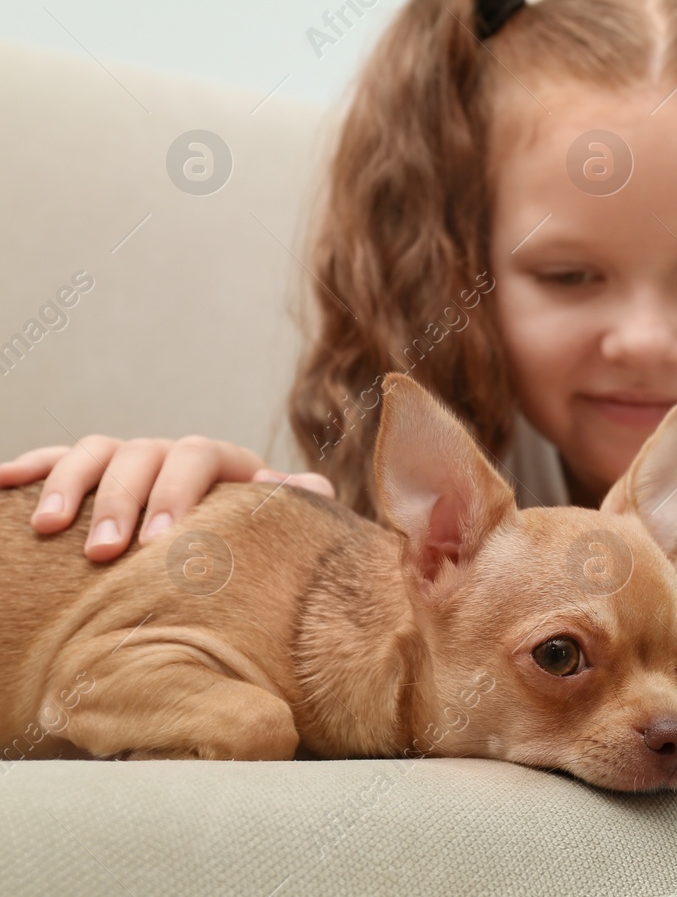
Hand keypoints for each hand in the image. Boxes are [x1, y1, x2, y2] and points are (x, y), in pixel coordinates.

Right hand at [0, 436, 333, 561]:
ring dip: (70, 486)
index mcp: (220, 465)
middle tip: (103, 551)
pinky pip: (55, 460)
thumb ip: (291, 512)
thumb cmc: (247, 556)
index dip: (178, 492)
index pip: (199, 455)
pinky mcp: (88, 476)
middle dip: (120, 501)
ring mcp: (127, 462)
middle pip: (143, 455)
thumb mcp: (273, 536)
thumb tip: (311, 487)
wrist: (220, 557)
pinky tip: (1, 483)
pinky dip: (30, 467)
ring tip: (49, 530)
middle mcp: (171, 456)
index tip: (159, 541)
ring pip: (96, 452)